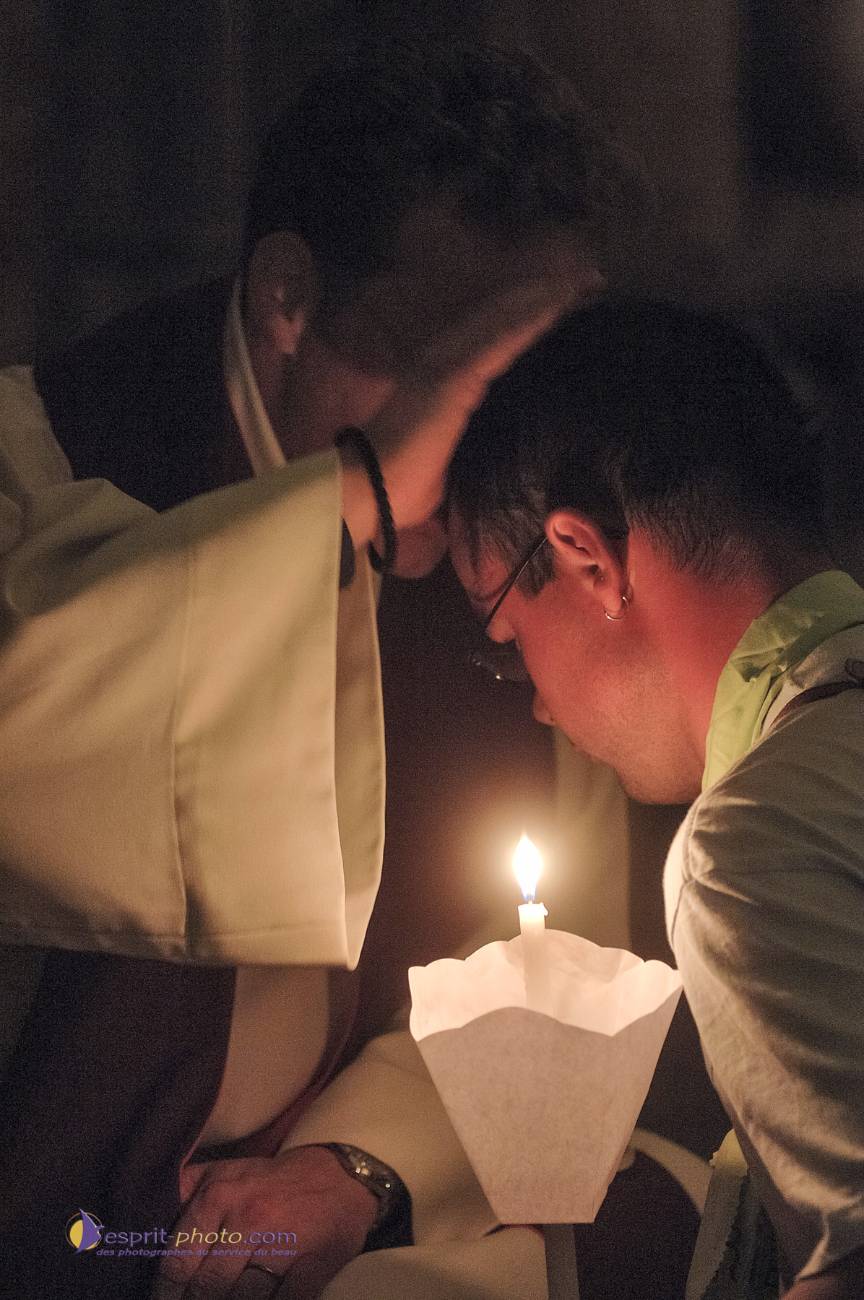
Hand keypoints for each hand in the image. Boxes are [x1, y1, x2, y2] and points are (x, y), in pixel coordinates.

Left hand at [152, 1146, 377, 1299]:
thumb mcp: (222, 1173)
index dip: (164, 1292)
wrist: (338, 1177)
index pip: (177, 1262)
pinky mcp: (313, 1268)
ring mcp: (283, 1246)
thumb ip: (180, 1192)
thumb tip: (135, 1220)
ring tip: (225, 1298)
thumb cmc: (268, 1182)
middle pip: (206, 1288)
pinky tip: (258, 1299)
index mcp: (220, 1196)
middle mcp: (248, 1220)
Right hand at [339, 286, 572, 547]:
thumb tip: (511, 462)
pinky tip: (558, 303)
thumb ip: (477, 447)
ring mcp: (445, 364)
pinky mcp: (452, 377)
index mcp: (443, 380)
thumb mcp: (452, 462)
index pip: (494, 339)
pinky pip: (499, 338)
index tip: (569, 306)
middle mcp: (442, 360)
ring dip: (545, 298)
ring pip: (504, 319)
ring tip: (586, 282)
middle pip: (503, 318)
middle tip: (591, 281)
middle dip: (546, 296)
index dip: (530, 318)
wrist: (368, 495)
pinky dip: (530, 318)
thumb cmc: (404, 490)